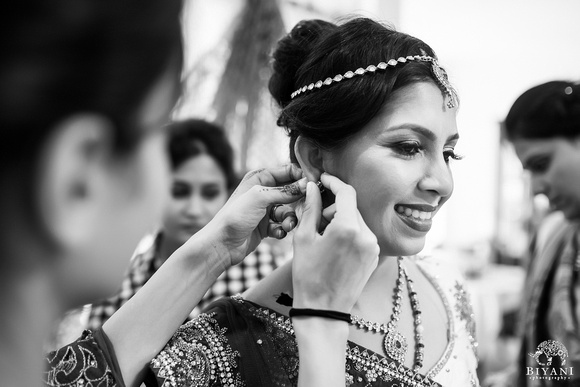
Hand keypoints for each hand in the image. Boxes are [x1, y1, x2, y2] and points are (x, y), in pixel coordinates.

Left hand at [193, 164, 306, 268]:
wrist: (222, 244)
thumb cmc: (235, 216)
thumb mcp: (260, 198)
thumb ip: (285, 191)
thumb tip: (306, 185)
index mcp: (260, 177)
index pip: (288, 171)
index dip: (301, 177)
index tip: (313, 185)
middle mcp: (263, 191)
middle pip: (292, 192)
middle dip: (298, 202)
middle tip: (304, 209)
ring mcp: (265, 209)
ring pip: (289, 211)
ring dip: (290, 219)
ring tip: (287, 226)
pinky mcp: (266, 226)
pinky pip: (282, 225)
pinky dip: (282, 229)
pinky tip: (277, 233)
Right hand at [292, 173, 378, 312]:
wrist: (323, 311)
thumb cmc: (308, 276)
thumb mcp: (303, 238)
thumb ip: (310, 208)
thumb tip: (312, 187)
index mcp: (348, 228)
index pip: (346, 192)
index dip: (334, 182)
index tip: (323, 180)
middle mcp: (366, 235)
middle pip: (351, 207)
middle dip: (334, 206)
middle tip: (315, 217)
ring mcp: (373, 247)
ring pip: (357, 220)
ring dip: (341, 220)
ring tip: (323, 236)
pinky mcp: (375, 256)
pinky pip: (363, 235)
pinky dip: (349, 233)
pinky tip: (334, 247)